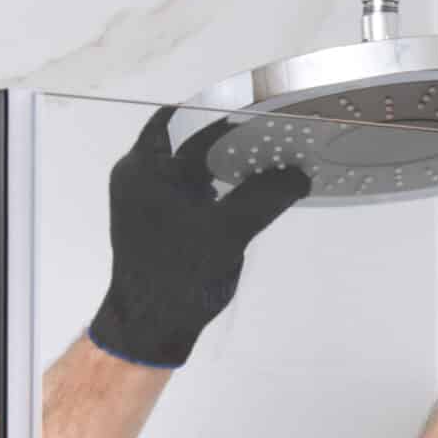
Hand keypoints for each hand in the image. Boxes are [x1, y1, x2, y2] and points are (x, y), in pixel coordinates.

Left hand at [87, 107, 311, 368]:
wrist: (149, 327)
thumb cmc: (179, 277)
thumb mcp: (229, 232)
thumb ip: (265, 196)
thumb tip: (299, 174)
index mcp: (146, 167)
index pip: (188, 118)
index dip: (225, 109)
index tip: (263, 109)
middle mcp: (138, 173)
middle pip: (186, 135)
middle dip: (227, 132)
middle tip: (270, 131)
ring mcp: (144, 195)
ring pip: (187, 160)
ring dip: (221, 156)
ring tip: (264, 155)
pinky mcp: (153, 215)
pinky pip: (186, 183)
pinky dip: (213, 179)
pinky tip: (243, 186)